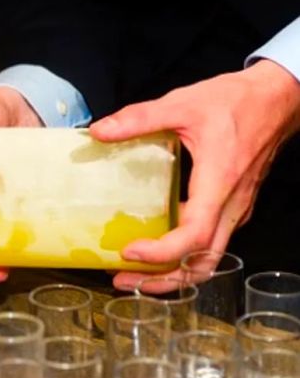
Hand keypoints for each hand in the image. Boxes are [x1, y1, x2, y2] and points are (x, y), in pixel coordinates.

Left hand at [90, 60, 299, 290]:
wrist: (277, 97)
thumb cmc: (237, 101)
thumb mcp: (182, 104)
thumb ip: (139, 118)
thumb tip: (99, 131)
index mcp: (219, 183)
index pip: (194, 236)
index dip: (161, 252)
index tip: (129, 253)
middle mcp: (231, 205)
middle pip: (203, 262)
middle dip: (163, 280)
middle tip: (124, 280)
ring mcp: (235, 208)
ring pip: (209, 258)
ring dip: (174, 273)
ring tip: (136, 274)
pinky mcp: (233, 205)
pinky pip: (211, 242)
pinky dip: (184, 255)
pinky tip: (157, 246)